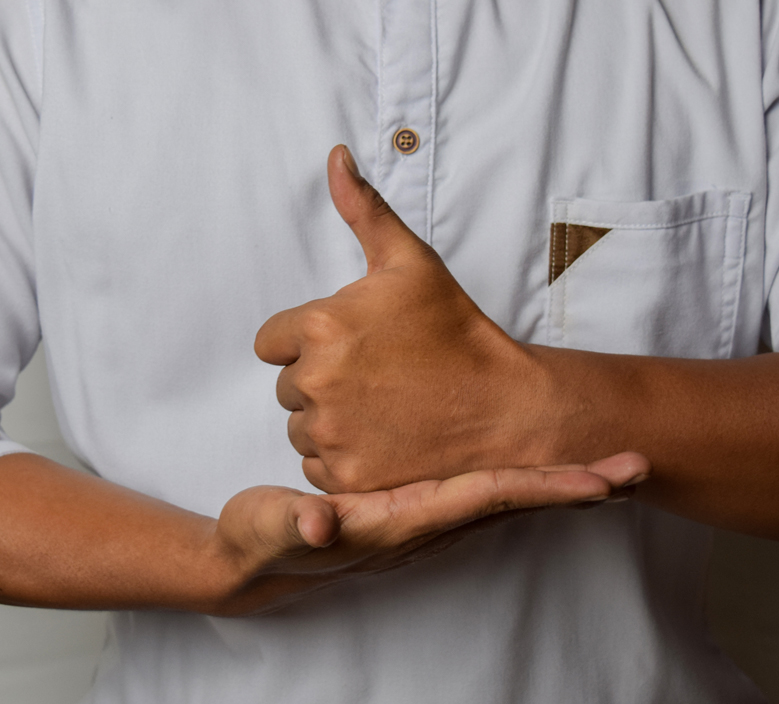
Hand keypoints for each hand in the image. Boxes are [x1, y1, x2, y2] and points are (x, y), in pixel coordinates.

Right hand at [209, 452, 649, 615]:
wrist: (255, 559)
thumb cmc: (263, 540)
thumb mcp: (271, 528)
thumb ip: (297, 524)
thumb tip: (324, 521)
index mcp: (404, 518)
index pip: (489, 498)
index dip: (546, 486)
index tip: (602, 481)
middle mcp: (428, 520)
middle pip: (518, 499)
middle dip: (578, 485)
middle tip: (639, 463)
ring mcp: (428, 514)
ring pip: (508, 494)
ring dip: (560, 479)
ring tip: (613, 463)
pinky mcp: (419, 503)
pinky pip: (486, 488)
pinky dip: (526, 475)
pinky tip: (543, 460)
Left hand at [255, 145, 552, 493]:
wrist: (505, 407)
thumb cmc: (456, 330)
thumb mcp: (411, 262)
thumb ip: (363, 209)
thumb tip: (334, 156)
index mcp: (320, 327)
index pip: (273, 342)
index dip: (309, 343)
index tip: (355, 348)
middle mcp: (316, 383)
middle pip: (287, 387)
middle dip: (322, 382)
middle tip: (379, 378)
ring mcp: (331, 435)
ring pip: (301, 428)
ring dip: (330, 422)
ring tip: (385, 409)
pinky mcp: (346, 478)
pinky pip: (317, 468)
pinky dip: (343, 460)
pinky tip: (385, 441)